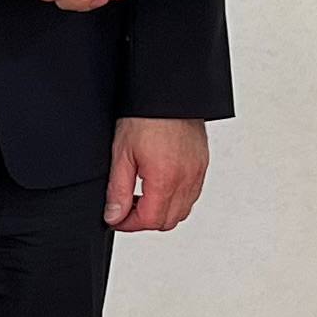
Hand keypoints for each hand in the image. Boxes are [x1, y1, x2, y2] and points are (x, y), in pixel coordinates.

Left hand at [103, 117, 206, 232]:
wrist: (167, 92)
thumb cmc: (145, 115)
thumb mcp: (122, 154)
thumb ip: (118, 190)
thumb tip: (115, 215)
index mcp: (165, 178)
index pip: (149, 220)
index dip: (129, 224)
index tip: (116, 218)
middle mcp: (187, 178)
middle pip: (168, 221)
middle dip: (145, 220)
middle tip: (126, 208)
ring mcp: (198, 171)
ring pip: (183, 210)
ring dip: (162, 211)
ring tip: (142, 196)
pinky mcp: (202, 163)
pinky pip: (192, 194)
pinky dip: (176, 198)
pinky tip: (160, 185)